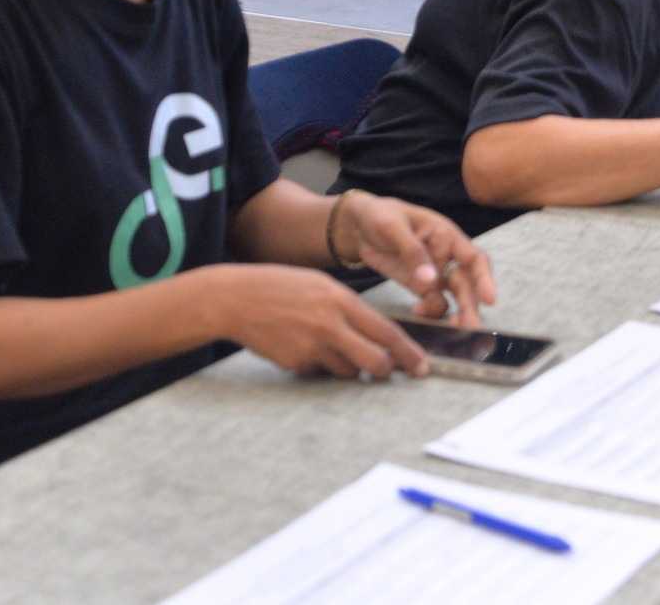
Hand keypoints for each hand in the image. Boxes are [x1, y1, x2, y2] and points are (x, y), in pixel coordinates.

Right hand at [207, 263, 431, 379]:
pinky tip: (303, 345)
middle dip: (386, 370)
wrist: (237, 299)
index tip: (422, 366)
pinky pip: (320, 372)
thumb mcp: (323, 286)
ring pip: (348, 371)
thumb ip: (350, 309)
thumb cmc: (283, 287)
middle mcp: (330, 325)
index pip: (386, 332)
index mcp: (341, 300)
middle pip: (375, 361)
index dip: (408, 353)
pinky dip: (320, 365)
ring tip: (330, 345)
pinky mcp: (294, 363)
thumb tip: (376, 334)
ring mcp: (311, 347)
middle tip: (388, 370)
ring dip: (350, 367)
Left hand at [336, 192, 496, 325]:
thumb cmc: (380, 216)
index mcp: (446, 237)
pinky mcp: (420, 286)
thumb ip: (412, 252)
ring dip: (455, 313)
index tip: (490, 300)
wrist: (358, 225)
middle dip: (470, 306)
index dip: (485, 279)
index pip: (474, 258)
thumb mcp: (393, 228)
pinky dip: (431, 312)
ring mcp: (434, 273)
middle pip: (466, 283)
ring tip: (450, 330)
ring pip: (453, 297)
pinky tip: (418, 312)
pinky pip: (433, 303)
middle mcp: (447, 257)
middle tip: (469, 328)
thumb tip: (430, 281)